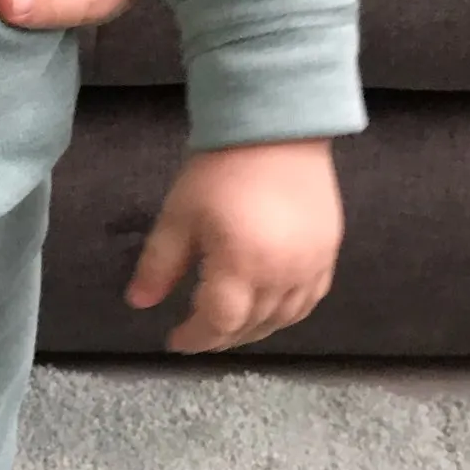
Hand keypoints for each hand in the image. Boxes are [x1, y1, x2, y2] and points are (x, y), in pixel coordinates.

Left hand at [125, 139, 342, 352]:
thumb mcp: (179, 216)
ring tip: (228, 326)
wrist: (277, 128)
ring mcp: (312, 266)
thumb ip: (159, 264)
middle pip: (251, 325)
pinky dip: (285, 314)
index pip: (219, 322)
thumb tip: (139, 303)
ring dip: (253, 331)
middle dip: (220, 336)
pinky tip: (267, 310)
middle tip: (197, 334)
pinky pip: (310, 301)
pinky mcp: (330, 253)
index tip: (175, 341)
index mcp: (241, 265)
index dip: (196, 338)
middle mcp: (282, 275)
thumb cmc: (220, 169)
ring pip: (283, 319)